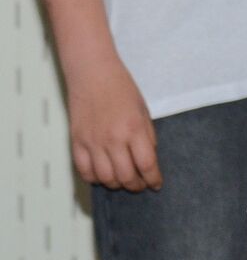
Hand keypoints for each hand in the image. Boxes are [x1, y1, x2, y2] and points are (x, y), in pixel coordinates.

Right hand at [65, 58, 160, 190]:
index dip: (153, 179)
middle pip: (126, 176)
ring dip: (116, 184)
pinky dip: (94, 178)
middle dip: (136, 185)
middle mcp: (113, 139)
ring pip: (105, 177)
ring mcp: (92, 141)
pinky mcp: (76, 141)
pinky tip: (103, 175)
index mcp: (134, 130)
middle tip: (140, 184)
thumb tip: (148, 161)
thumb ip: (147, 137)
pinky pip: (84, 170)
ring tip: (123, 180)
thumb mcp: (144, 112)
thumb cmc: (121, 88)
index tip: (156, 184)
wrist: (93, 73)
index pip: (147, 165)